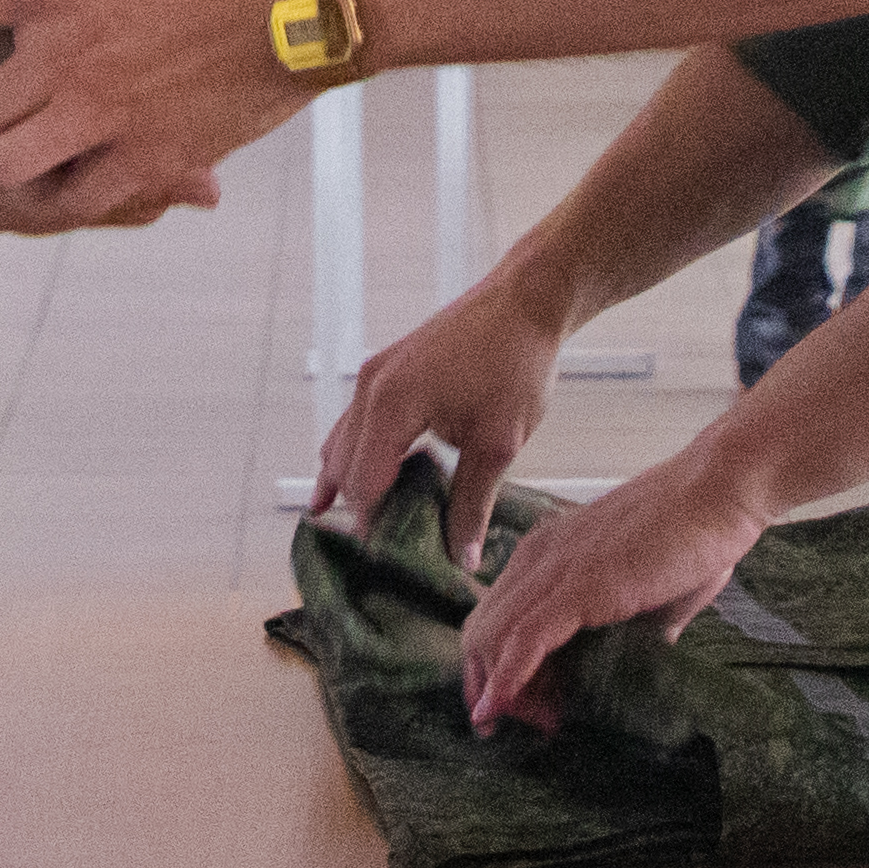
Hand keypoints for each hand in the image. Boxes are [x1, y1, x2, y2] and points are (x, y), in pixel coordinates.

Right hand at [318, 276, 561, 553]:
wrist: (526, 299)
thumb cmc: (516, 363)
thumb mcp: (499, 444)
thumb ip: (472, 503)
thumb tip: (460, 559)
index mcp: (391, 405)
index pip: (365, 485)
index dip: (374, 530)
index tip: (390, 568)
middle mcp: (370, 388)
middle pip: (345, 468)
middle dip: (360, 512)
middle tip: (383, 557)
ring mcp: (373, 374)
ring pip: (342, 444)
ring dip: (351, 484)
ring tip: (360, 531)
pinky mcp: (385, 369)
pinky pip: (355, 423)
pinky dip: (355, 456)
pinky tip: (359, 482)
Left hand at [453, 439, 780, 731]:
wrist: (719, 490)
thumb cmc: (694, 534)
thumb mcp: (650, 591)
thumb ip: (635, 625)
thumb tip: (638, 660)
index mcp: (550, 552)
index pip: (498, 617)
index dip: (499, 666)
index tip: (524, 705)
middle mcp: (539, 556)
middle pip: (482, 631)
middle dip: (489, 684)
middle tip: (521, 723)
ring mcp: (554, 568)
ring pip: (491, 637)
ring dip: (499, 690)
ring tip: (525, 725)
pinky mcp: (577, 586)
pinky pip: (524, 640)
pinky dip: (507, 680)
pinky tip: (503, 707)